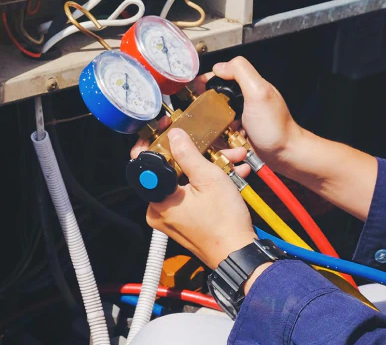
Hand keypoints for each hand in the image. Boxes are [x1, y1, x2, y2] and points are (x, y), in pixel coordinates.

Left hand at [145, 129, 256, 268]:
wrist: (239, 253)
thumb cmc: (225, 222)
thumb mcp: (208, 178)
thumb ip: (188, 154)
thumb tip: (174, 136)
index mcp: (159, 199)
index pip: (146, 163)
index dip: (158, 143)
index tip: (169, 132)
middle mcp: (159, 209)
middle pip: (171, 170)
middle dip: (197, 155)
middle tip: (213, 145)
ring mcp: (171, 216)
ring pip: (185, 181)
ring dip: (209, 167)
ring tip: (232, 159)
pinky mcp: (184, 220)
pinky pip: (191, 195)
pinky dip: (208, 184)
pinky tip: (231, 173)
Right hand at [206, 57, 301, 169]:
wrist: (285, 156)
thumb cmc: (276, 128)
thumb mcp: (258, 92)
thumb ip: (241, 72)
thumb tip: (220, 65)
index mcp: (248, 85)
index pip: (220, 76)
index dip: (206, 82)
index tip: (197, 92)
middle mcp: (244, 99)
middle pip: (214, 97)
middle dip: (208, 108)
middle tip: (210, 117)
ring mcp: (241, 117)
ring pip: (215, 117)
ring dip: (214, 125)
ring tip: (222, 131)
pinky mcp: (238, 133)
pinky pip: (220, 133)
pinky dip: (220, 137)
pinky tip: (227, 141)